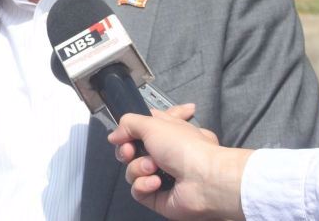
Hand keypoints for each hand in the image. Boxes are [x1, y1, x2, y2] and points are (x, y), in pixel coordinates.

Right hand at [108, 108, 249, 220]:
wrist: (204, 180)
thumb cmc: (184, 147)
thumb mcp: (152, 123)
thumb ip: (128, 124)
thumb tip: (114, 136)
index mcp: (170, 131)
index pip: (151, 122)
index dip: (138, 124)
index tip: (128, 129)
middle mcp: (166, 152)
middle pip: (134, 149)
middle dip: (128, 149)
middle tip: (130, 150)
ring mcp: (162, 175)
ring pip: (132, 170)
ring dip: (138, 167)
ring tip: (153, 167)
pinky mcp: (158, 196)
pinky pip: (138, 190)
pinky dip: (144, 185)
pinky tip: (156, 182)